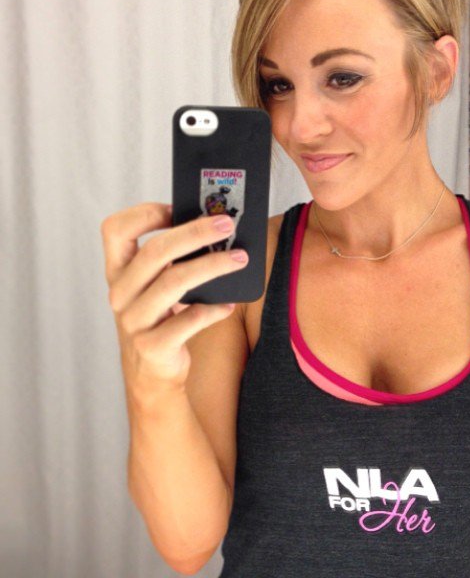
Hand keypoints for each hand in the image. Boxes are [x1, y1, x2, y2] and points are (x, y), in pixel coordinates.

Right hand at [100, 203, 248, 392]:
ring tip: (240, 259)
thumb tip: (214, 229)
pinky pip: (189, 320)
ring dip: (212, 266)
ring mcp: (134, 321)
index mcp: (119, 272)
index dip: (145, 214)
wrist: (152, 374)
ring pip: (174, 281)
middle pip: (154, 251)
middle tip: (226, 224)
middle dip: (194, 233)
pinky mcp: (153, 346)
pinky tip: (229, 304)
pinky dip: (213, 309)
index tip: (176, 209)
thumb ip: (171, 262)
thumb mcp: (156, 287)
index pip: (115, 230)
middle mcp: (121, 294)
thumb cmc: (160, 319)